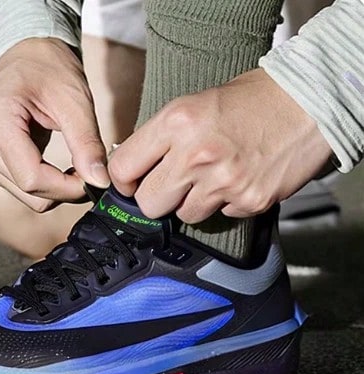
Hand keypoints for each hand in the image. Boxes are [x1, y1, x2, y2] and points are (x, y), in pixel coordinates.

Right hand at [0, 38, 109, 211]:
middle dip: (65, 190)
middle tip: (90, 172)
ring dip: (56, 188)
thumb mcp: (75, 100)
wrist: (26, 56)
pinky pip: (21, 189)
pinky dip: (45, 185)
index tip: (95, 180)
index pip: (32, 178)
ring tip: (74, 164)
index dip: (67, 188)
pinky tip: (56, 166)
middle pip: (29, 191)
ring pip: (27, 196)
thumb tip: (99, 182)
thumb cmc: (49, 69)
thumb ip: (87, 143)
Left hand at [109, 68, 332, 222]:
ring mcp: (223, 181)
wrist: (308, 102)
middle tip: (172, 185)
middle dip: (157, 198)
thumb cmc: (250, 100)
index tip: (133, 183)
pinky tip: (238, 179)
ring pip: (184, 215)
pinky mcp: (247, 200)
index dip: (125, 181)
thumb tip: (134, 168)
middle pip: (149, 204)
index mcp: (176, 123)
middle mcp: (195, 154)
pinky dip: (226, 202)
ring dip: (193, 202)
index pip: (123, 169)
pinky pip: (221, 214)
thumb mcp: (194, 104)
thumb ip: (161, 138)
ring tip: (213, 176)